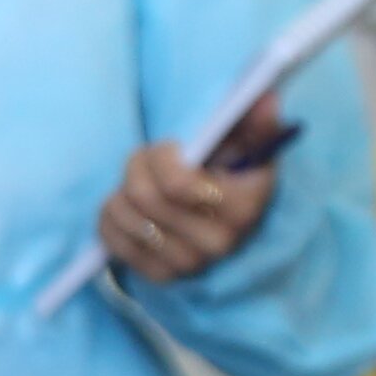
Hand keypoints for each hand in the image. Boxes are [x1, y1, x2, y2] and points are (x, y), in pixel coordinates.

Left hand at [92, 138, 275, 287]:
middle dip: (137, 165)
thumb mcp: (246, 145)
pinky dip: (110, 216)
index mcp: (243, 208)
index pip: (175, 184)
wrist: (223, 220)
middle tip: (145, 157)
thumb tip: (265, 98)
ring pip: (125, 215)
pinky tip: (127, 207)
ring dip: (121, 189)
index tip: (168, 146)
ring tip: (138, 182)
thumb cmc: (230, 173)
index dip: (160, 157)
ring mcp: (187, 265)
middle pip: (144, 196)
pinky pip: (112, 239)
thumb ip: (256, 122)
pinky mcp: (159, 276)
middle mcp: (217, 244)